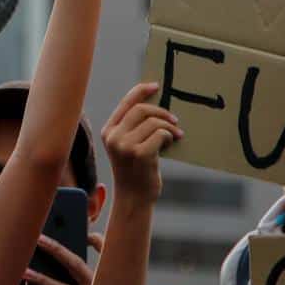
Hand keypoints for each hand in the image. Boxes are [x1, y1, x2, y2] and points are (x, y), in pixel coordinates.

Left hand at [21, 230, 103, 284]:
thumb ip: (85, 266)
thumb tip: (80, 241)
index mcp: (101, 278)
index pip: (103, 251)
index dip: (95, 239)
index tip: (80, 226)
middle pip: (76, 265)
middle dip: (56, 250)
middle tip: (37, 238)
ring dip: (42, 280)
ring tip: (23, 272)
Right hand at [101, 81, 180, 202]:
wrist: (134, 197)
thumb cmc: (135, 170)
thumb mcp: (127, 146)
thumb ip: (134, 127)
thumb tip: (157, 105)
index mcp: (108, 131)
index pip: (126, 103)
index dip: (141, 91)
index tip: (156, 86)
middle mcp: (113, 137)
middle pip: (141, 109)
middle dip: (161, 112)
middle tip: (174, 120)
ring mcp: (125, 146)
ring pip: (153, 122)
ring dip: (169, 126)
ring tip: (175, 135)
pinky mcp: (139, 154)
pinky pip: (160, 134)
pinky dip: (170, 136)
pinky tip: (172, 143)